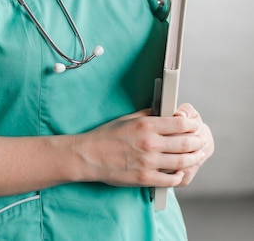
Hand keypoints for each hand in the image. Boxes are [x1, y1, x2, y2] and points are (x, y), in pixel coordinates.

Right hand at [74, 106, 210, 188]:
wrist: (89, 156)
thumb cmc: (106, 135)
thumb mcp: (128, 118)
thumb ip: (148, 115)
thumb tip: (164, 112)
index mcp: (146, 126)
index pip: (180, 124)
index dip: (193, 125)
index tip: (196, 125)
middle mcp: (150, 144)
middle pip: (185, 143)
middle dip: (198, 142)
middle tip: (201, 141)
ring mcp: (148, 163)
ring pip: (182, 162)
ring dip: (194, 158)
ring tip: (198, 155)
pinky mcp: (145, 179)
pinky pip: (170, 180)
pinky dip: (179, 176)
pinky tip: (181, 172)